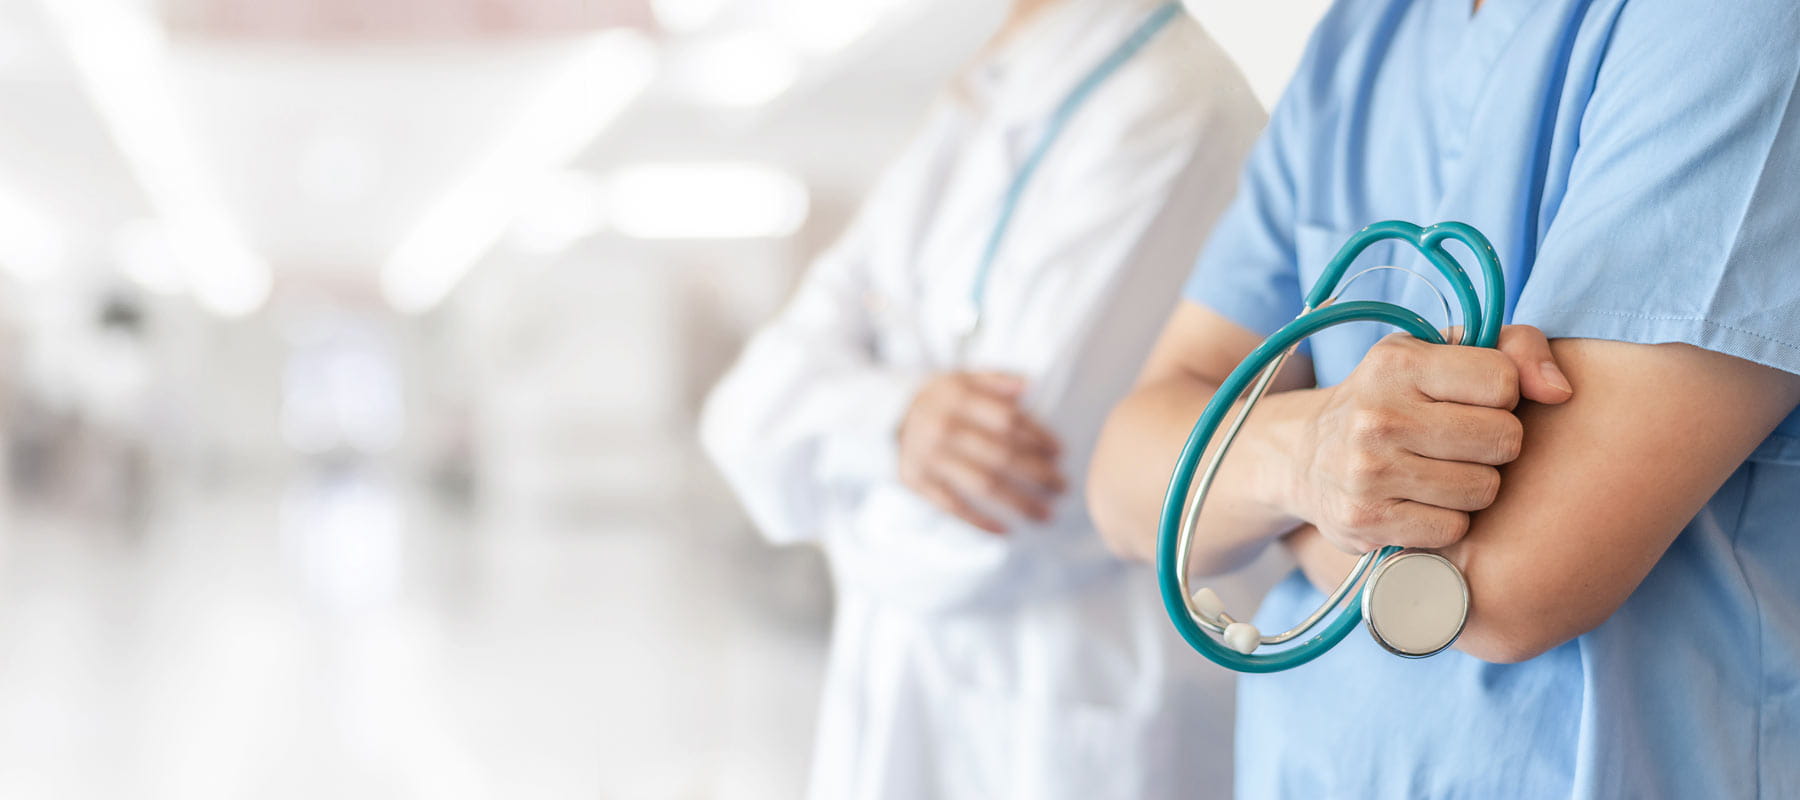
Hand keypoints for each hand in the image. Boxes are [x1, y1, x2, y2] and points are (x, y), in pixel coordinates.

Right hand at [897, 371, 1065, 532]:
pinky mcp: (917, 482)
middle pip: (1000, 456)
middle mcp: (942, 428)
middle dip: (1037, 474)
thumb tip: (1029, 386)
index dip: (1037, 437)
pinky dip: (980, 521)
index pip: (1007, 420)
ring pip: (982, 485)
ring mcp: (929, 458)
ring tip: (1047, 514)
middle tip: (1062, 487)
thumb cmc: (941, 398)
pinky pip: (953, 506)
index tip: (1060, 453)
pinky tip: (1007, 530)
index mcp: (957, 398)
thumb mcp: (964, 377)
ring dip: (1018, 503)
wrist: (890, 414)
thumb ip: (996, 380)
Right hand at [1289, 325, 1574, 552]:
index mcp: (1398, 362)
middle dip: (1495, 445)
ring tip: (1442, 473)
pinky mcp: (1366, 522)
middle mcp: (1378, 416)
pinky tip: (1421, 503)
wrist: (1307, 457)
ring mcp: (1368, 472)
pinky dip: (1446, 521)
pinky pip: (1453, 529)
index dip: (1504, 395)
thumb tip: (1562, 391)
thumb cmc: (1395, 399)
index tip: (1477, 402)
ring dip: (1474, 486)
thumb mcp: (1439, 355)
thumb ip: (1514, 349)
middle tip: (1462, 443)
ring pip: (1483, 489)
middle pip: (1503, 439)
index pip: (1502, 381)